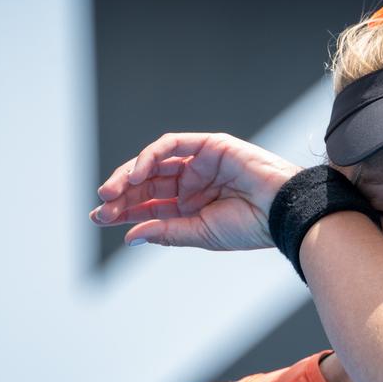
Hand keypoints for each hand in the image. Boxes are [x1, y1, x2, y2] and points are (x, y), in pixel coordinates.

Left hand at [89, 132, 302, 250]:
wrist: (283, 212)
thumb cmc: (250, 226)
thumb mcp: (199, 233)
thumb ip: (165, 232)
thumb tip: (130, 236)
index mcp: (191, 205)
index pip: (150, 204)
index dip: (124, 210)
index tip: (100, 218)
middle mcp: (192, 182)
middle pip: (148, 183)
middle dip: (122, 195)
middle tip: (101, 208)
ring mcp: (200, 162)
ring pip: (154, 163)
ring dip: (130, 176)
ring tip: (111, 194)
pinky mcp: (209, 145)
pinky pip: (173, 145)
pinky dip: (151, 156)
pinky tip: (136, 175)